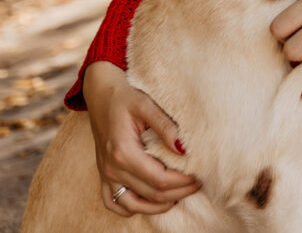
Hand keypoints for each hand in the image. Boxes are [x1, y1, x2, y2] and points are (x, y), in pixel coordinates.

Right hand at [82, 62, 200, 215]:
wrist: (101, 94)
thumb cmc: (126, 96)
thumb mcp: (146, 104)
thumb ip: (165, 126)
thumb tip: (183, 148)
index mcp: (123, 152)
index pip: (159, 180)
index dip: (183, 181)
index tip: (201, 174)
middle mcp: (112, 168)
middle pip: (151, 194)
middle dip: (179, 192)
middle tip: (199, 183)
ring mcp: (106, 174)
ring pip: (133, 206)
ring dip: (159, 205)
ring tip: (181, 193)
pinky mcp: (103, 175)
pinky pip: (114, 204)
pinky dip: (134, 208)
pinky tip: (153, 200)